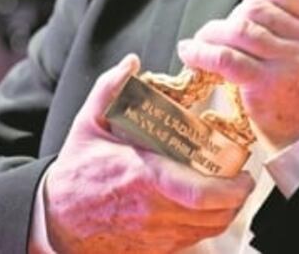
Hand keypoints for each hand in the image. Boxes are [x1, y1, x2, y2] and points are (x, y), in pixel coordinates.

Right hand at [43, 54, 254, 253]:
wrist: (55, 219)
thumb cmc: (75, 172)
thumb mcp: (88, 124)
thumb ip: (110, 89)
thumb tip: (132, 63)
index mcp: (144, 177)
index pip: (200, 192)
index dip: (231, 188)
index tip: (243, 172)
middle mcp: (154, 210)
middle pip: (213, 214)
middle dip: (236, 198)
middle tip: (242, 179)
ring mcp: (156, 234)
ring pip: (208, 230)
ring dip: (225, 213)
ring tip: (230, 191)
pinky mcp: (154, 248)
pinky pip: (192, 240)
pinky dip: (206, 226)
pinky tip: (205, 208)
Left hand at [178, 0, 298, 151]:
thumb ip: (296, 26)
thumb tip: (247, 6)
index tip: (242, 8)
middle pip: (257, 9)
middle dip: (232, 18)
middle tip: (220, 32)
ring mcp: (293, 62)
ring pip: (238, 30)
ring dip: (212, 33)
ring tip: (201, 40)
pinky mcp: (268, 83)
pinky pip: (225, 57)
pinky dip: (202, 53)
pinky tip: (190, 52)